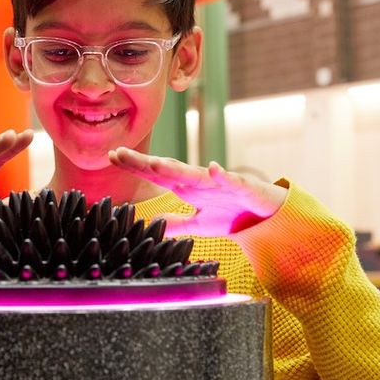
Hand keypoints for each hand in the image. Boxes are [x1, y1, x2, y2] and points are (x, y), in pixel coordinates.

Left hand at [108, 148, 287, 235]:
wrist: (267, 215)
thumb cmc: (232, 214)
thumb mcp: (199, 225)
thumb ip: (175, 223)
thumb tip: (151, 222)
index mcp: (188, 188)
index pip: (156, 175)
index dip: (135, 166)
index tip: (112, 156)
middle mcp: (200, 181)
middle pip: (168, 170)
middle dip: (144, 163)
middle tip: (120, 153)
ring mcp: (220, 182)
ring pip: (195, 174)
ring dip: (175, 168)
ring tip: (155, 164)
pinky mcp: (243, 187)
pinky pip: (232, 181)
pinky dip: (223, 175)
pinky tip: (214, 169)